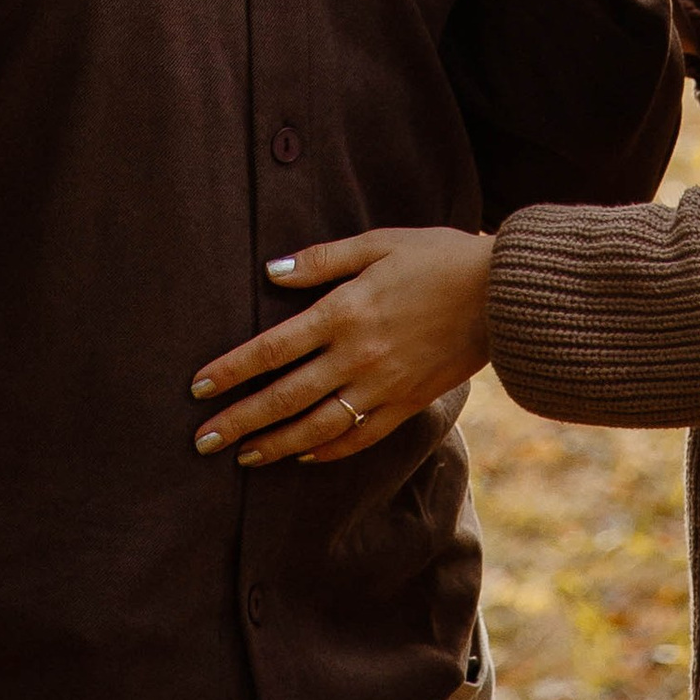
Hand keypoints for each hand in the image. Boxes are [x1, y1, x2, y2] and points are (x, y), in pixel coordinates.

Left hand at [191, 229, 494, 467]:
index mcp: (344, 312)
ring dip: (274, 444)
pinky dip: (328, 450)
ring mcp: (382, 387)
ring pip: (316, 426)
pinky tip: (304, 455)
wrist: (501, 295)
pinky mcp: (407, 404)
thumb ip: (321, 260)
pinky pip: (360, 437)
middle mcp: (357, 357)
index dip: (232, 370)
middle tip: (201, 441)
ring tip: (242, 457)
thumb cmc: (438, 257)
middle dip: (239, 421)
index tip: (198, 388)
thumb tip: (269, 271)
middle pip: (285, 396)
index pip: (272, 349)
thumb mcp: (377, 243)